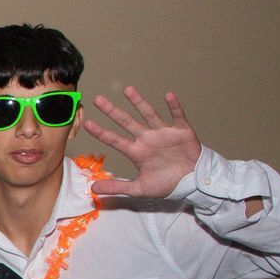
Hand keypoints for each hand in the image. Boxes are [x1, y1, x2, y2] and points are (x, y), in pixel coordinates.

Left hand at [81, 87, 201, 199]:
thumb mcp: (139, 188)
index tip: (87, 124)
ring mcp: (163, 133)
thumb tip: (93, 188)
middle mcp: (147, 139)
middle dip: (112, 111)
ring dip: (139, 102)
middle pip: (126, 122)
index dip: (101, 132)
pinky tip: (168, 95)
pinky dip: (174, 106)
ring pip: (149, 114)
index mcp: (136, 152)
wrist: (192, 182)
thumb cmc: (166, 184)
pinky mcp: (181, 131)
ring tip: (128, 90)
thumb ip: (116, 187)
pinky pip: (177, 116)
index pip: (115, 140)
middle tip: (98, 99)